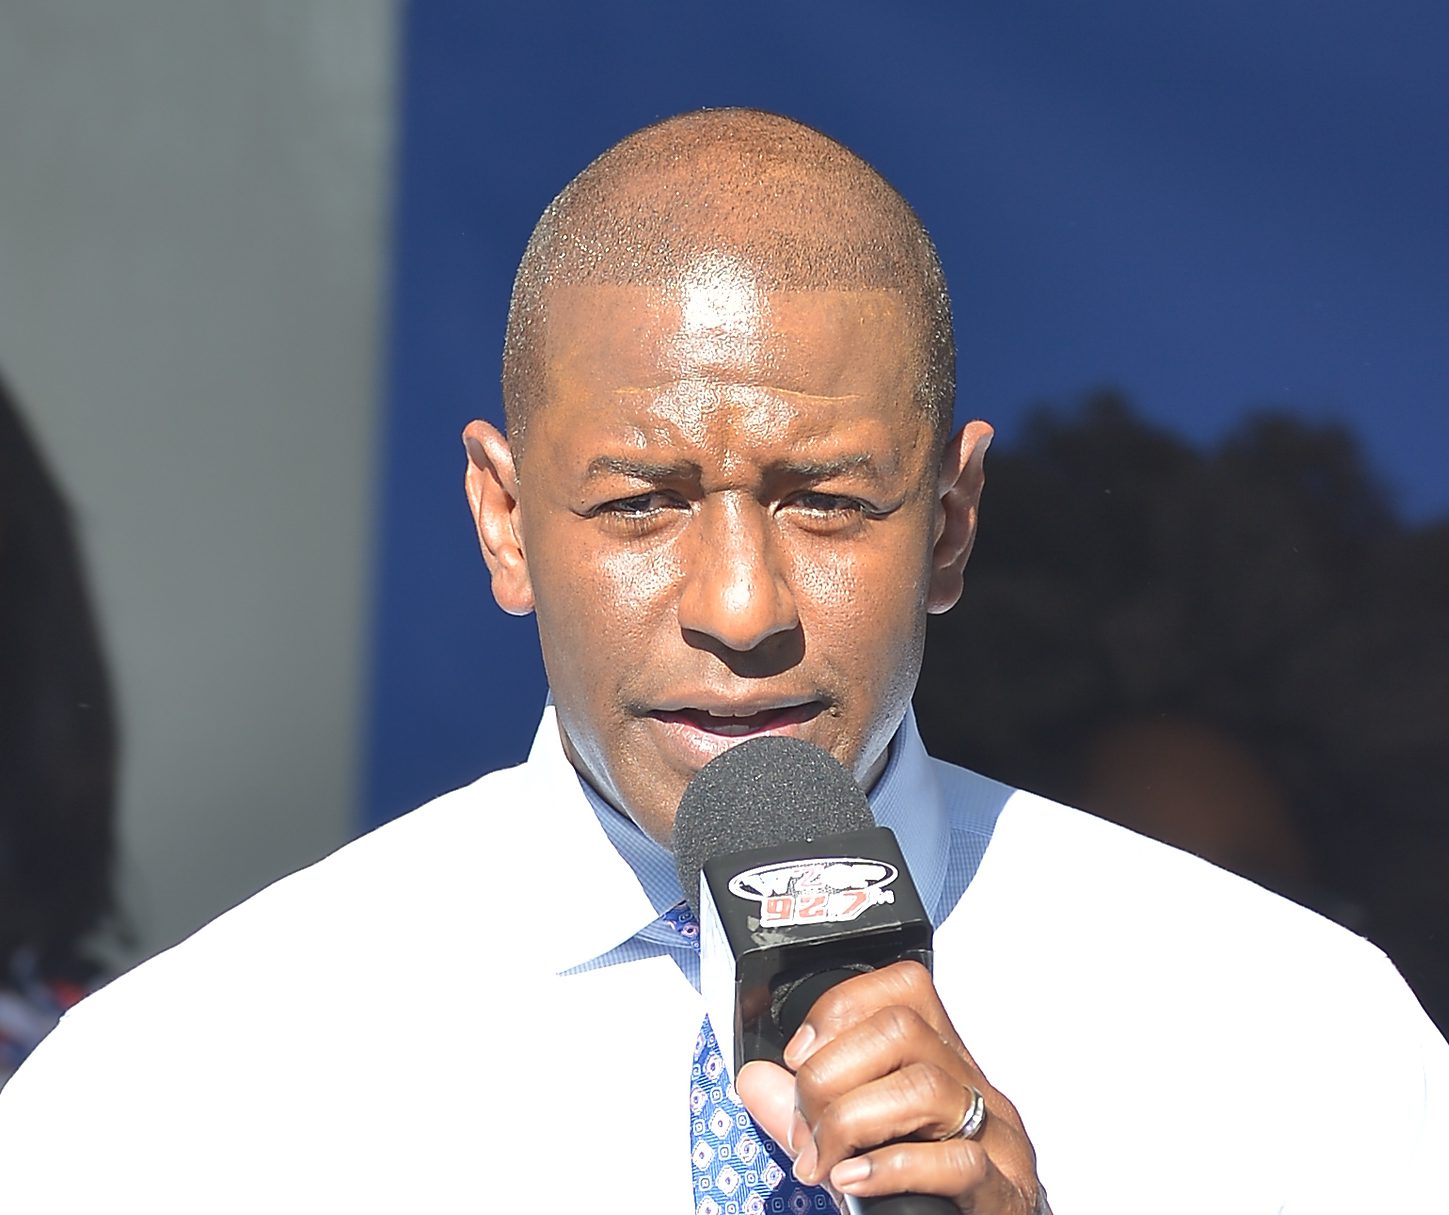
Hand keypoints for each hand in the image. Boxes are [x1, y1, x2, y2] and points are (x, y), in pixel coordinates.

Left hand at [735, 961, 1041, 1212]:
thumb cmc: (925, 1194)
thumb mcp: (857, 1142)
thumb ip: (803, 1112)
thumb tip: (753, 1079)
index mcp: (942, 1062)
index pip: (903, 989)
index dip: (839, 1008)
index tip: (798, 1056)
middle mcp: (974, 1088)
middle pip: (902, 1030)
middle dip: (830, 1074)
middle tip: (806, 1130)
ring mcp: (997, 1138)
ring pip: (925, 1087)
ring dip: (852, 1122)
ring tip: (824, 1163)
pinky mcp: (1003, 1194)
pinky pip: (957, 1162)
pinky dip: (892, 1169)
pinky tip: (854, 1182)